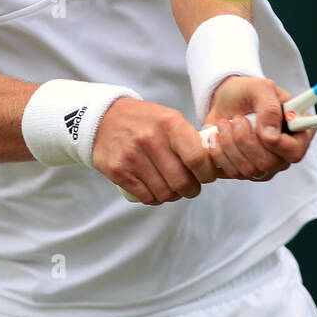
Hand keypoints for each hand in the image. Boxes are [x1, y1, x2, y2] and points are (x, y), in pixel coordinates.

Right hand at [92, 98, 218, 204]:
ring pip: (165, 193)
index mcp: (169, 123)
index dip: (207, 173)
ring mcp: (132, 157)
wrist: (103, 118)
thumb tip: (214, 165)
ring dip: (173, 195)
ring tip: (172, 186)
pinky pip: (146, 197)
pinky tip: (155, 189)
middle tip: (190, 186)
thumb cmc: (144, 120)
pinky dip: (155, 198)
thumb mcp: (169, 118)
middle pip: (182, 182)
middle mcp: (151, 139)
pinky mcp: (118, 171)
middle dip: (191, 189)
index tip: (206, 175)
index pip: (197, 158)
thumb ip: (190, 139)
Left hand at [203, 76, 314, 182]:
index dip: (276, 144)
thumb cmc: (246, 93)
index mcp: (298, 130)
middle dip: (245, 139)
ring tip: (225, 124)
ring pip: (249, 169)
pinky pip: (232, 172)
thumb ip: (269, 107)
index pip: (295, 151)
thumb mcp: (259, 88)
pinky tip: (218, 136)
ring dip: (230, 143)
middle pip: (268, 163)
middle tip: (237, 119)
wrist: (224, 101)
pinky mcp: (247, 172)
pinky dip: (220, 152)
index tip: (259, 128)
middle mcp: (285, 152)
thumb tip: (271, 135)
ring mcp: (267, 165)